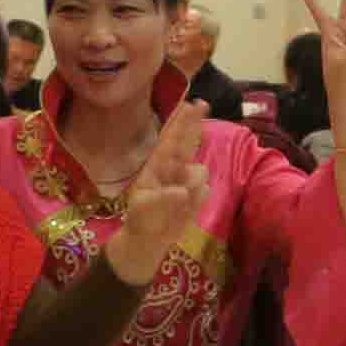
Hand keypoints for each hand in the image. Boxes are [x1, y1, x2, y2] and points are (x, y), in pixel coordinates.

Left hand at [101, 102, 212, 286]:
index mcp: (157, 166)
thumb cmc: (141, 219)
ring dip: (192, 184)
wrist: (149, 241)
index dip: (181, 123)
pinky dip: (196, 201)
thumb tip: (183, 190)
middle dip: (194, 124)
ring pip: (200, 172)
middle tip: (203, 104)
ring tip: (176, 203)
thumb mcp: (143, 209)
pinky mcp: (196, 196)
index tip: (190, 104)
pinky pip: (204, 192)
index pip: (171, 141)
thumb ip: (162, 198)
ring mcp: (186, 181)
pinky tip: (184, 210)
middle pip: (187, 142)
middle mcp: (173, 169)